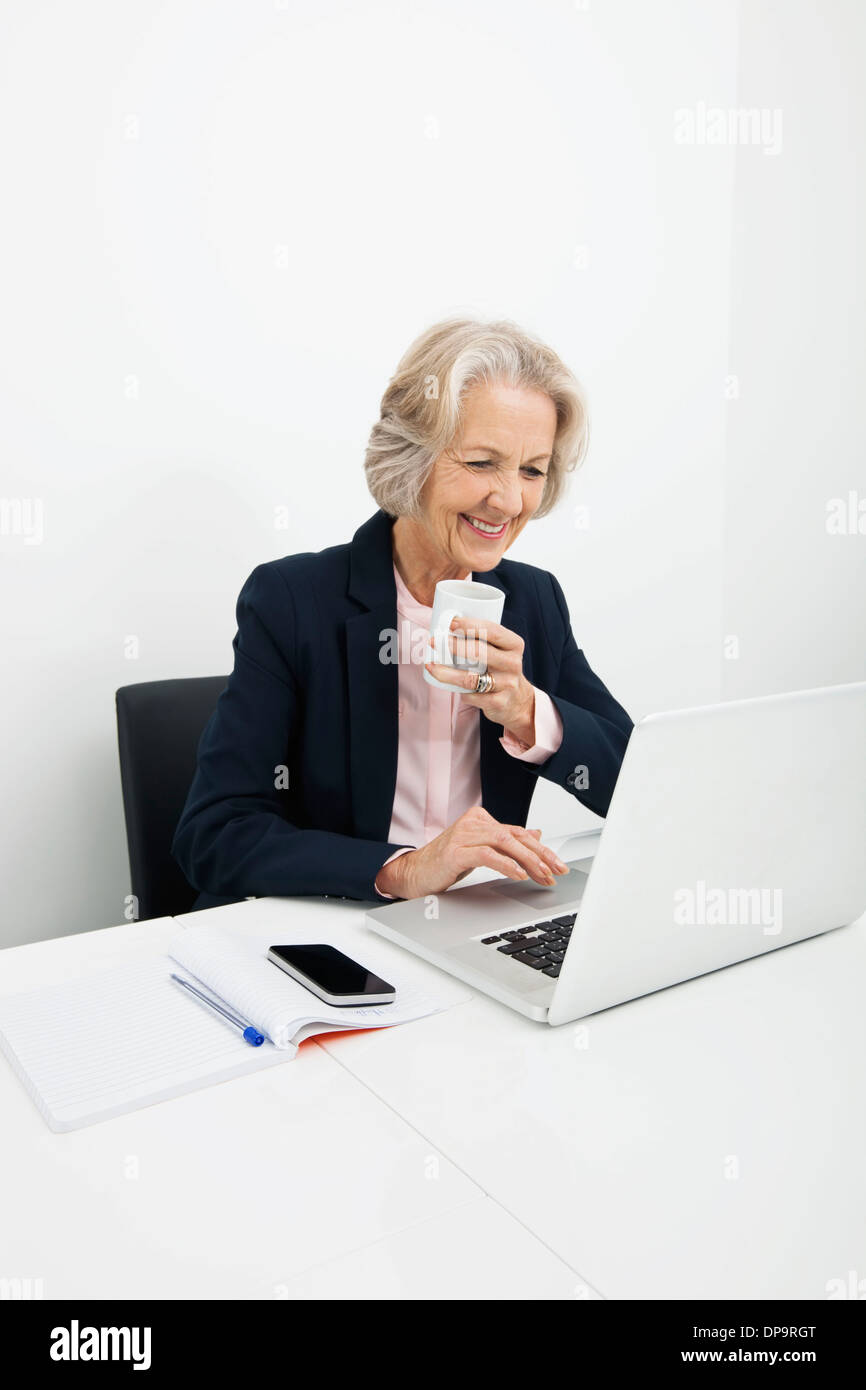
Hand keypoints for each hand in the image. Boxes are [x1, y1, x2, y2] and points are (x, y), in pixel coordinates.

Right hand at [374, 806, 569, 899]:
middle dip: (540, 855)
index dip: (541, 849)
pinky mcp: (455, 851)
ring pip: (504, 843)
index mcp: (480, 819)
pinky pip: (487, 855)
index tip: (557, 865)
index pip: (518, 833)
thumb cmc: (446, 862)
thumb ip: (506, 841)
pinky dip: (506, 864)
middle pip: (515, 836)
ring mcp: (463, 835)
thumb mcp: (481, 850)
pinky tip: (518, 874)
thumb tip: (536, 833)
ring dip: (528, 861)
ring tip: (541, 874)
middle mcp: (473, 822)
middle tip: (556, 871)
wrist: (414, 873)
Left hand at [424, 615, 534, 740]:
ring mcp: (507, 684)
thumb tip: (448, 628)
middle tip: (434, 641)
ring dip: (446, 671)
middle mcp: (513, 664)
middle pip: (479, 652)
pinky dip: (458, 691)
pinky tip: (450, 686)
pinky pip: (471, 695)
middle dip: (453, 645)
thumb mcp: (501, 652)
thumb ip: (483, 640)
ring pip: (470, 677)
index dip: (470, 625)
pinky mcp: (498, 702)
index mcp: (514, 645)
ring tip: (431, 665)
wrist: (518, 701)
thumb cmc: (501, 670)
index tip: (451, 623)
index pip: (492, 631)